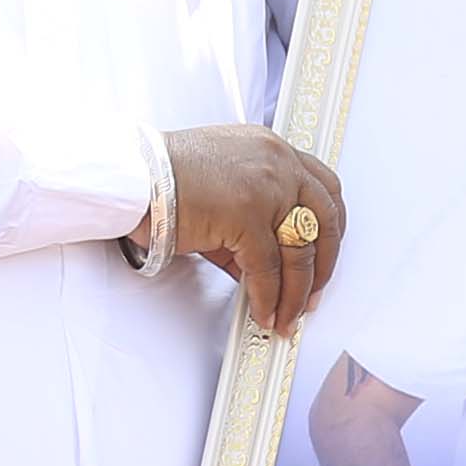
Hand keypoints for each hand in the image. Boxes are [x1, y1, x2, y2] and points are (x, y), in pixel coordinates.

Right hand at [163, 122, 348, 333]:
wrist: (133, 175)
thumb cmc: (165, 178)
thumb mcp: (224, 189)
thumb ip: (252, 222)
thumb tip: (264, 269)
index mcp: (273, 151)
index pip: (324, 187)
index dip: (332, 227)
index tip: (325, 253)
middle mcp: (277, 164)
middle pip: (325, 220)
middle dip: (324, 264)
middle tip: (313, 293)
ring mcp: (266, 188)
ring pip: (299, 250)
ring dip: (297, 291)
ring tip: (287, 314)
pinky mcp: (246, 216)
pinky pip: (268, 268)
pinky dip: (268, 297)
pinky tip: (263, 311)